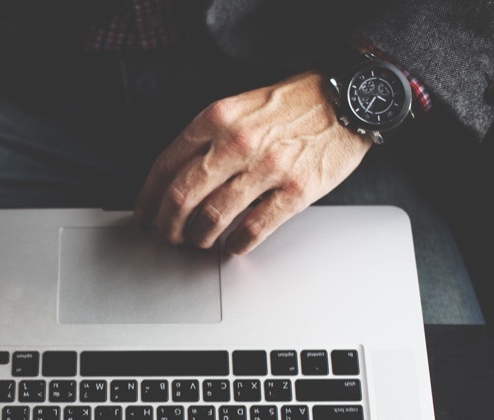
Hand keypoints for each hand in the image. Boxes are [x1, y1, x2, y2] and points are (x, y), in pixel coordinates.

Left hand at [133, 71, 371, 254]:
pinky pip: (253, 229)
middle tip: (169, 235)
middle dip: (168, 225)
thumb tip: (175, 178)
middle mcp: (237, 142)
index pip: (165, 166)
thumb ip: (207, 138)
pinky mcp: (295, 190)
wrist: (348, 100)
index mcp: (216, 119)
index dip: (148, 198)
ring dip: (199, 237)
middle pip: (182, 197)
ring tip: (200, 240)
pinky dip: (236, 244)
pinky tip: (232, 245)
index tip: (145, 213)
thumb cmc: (293, 106)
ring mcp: (267, 167)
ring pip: (212, 217)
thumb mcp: (239, 107)